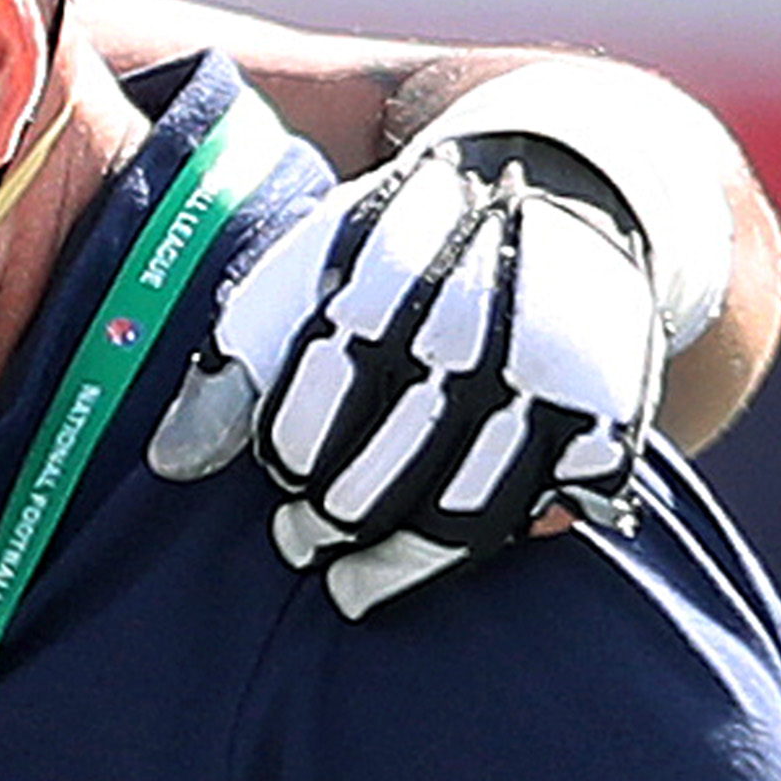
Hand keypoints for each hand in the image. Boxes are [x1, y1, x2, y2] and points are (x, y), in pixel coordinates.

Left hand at [151, 137, 659, 616]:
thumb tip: (172, 463)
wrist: (569, 197)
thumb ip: (236, 362)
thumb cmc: (405, 253)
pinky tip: (442, 552)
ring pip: (458, 515)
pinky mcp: (609, 415)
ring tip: (351, 582)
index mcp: (387, 276)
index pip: (308, 417)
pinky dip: (494, 543)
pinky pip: (541, 512)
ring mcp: (549, 376)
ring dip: (393, 561)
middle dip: (326, 521)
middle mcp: (475, 326)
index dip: (284, 462)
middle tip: (299, 541)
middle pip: (375, 478)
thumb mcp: (308, 273)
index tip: (276, 479)